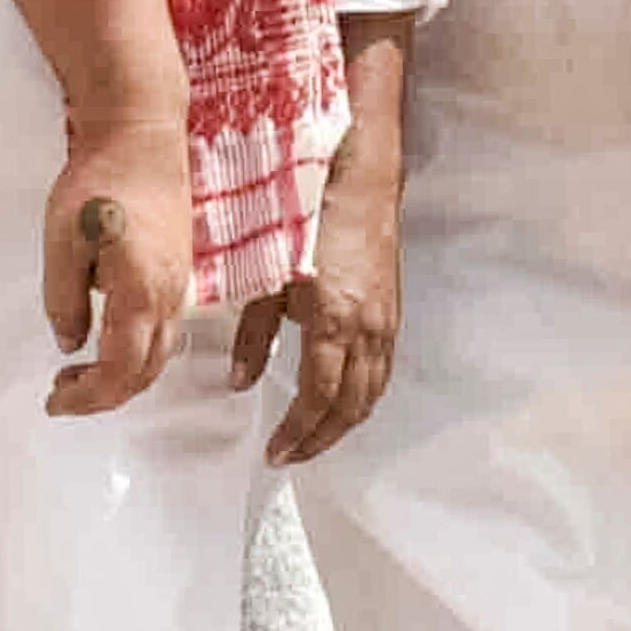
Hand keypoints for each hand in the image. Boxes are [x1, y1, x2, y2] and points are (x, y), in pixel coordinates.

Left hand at [42, 116, 192, 415]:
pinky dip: (139, 351)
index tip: (56, 401)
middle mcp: (170, 296)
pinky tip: (109, 338)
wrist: (141, 137)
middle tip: (62, 392)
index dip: (89, 397)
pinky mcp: (179, 271)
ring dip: (123, 374)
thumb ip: (64, 298)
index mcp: (142, 292)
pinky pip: (166, 329)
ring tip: (78, 372)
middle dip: (104, 393)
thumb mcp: (63, 239)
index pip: (121, 369)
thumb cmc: (102, 179)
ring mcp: (180, 285)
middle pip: (146, 371)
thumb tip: (69, 342)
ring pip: (160, 354)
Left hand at [236, 135, 401, 462]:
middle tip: (291, 455)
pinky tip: (343, 400)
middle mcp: (368, 328)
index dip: (298, 432)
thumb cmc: (305, 214)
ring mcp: (386, 322)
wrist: (359, 175)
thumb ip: (252, 333)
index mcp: (334, 320)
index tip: (275, 452)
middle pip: (351, 406)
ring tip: (313, 437)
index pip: (318, 397)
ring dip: (344, 423)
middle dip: (321, 438)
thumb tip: (239, 381)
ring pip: (372, 392)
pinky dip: (363, 395)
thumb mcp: (264, 273)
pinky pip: (382, 370)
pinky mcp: (392, 311)